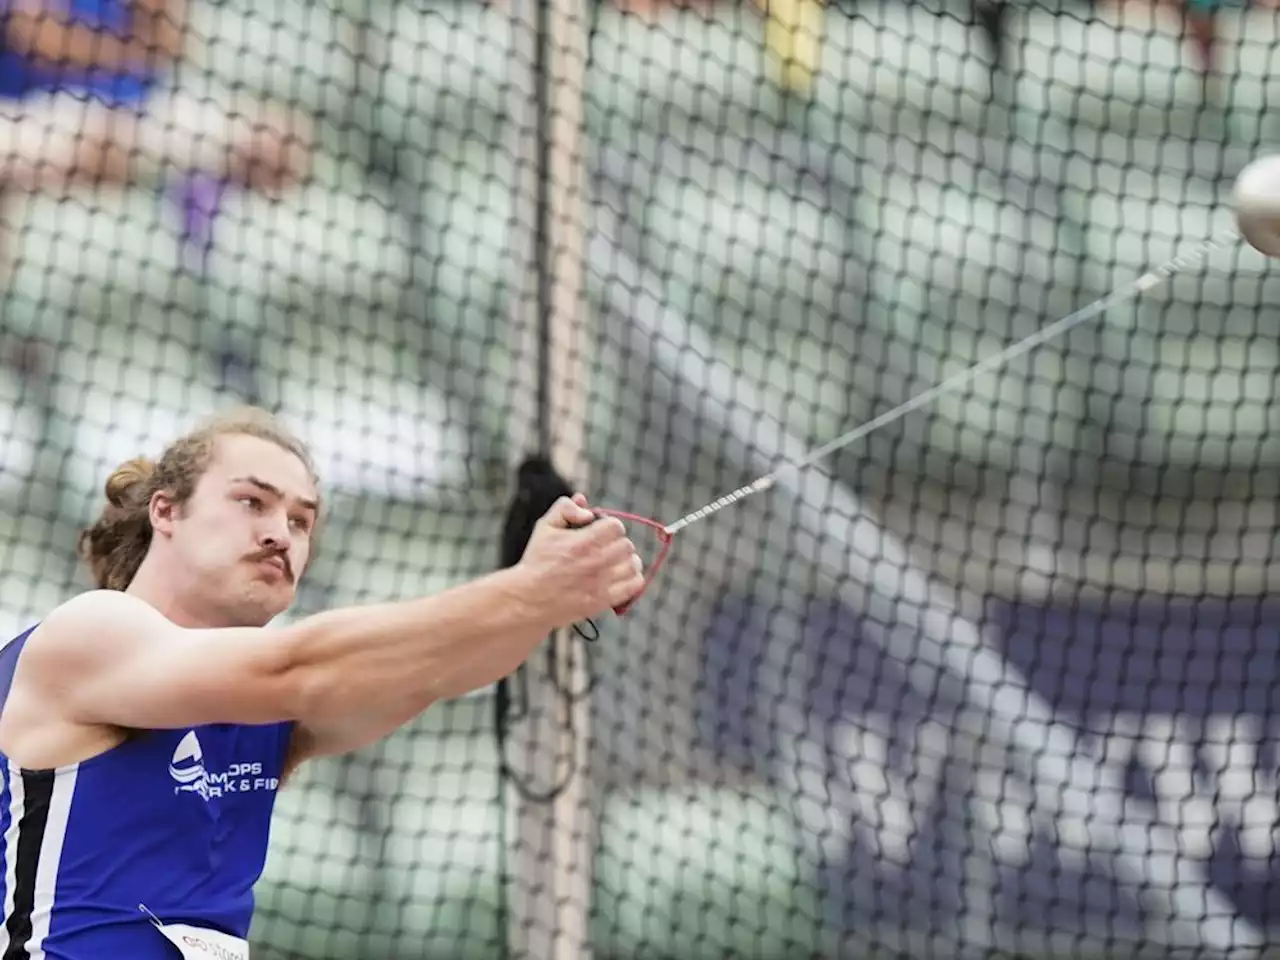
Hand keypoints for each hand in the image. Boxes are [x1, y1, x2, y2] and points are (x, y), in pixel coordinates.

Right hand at [516, 493, 644, 627]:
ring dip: (627, 560)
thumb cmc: (537, 561)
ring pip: (633, 564)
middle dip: (617, 542)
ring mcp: (601, 583)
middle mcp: (595, 562)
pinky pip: (634, 586)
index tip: (600, 531)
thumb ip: (565, 508)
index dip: (609, 525)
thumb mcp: (545, 527)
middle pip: (627, 545)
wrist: (528, 598)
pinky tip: (621, 576)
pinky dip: (632, 579)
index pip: (616, 526)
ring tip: (615, 561)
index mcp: (583, 542)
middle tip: (606, 547)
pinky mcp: (603, 601)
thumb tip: (587, 507)